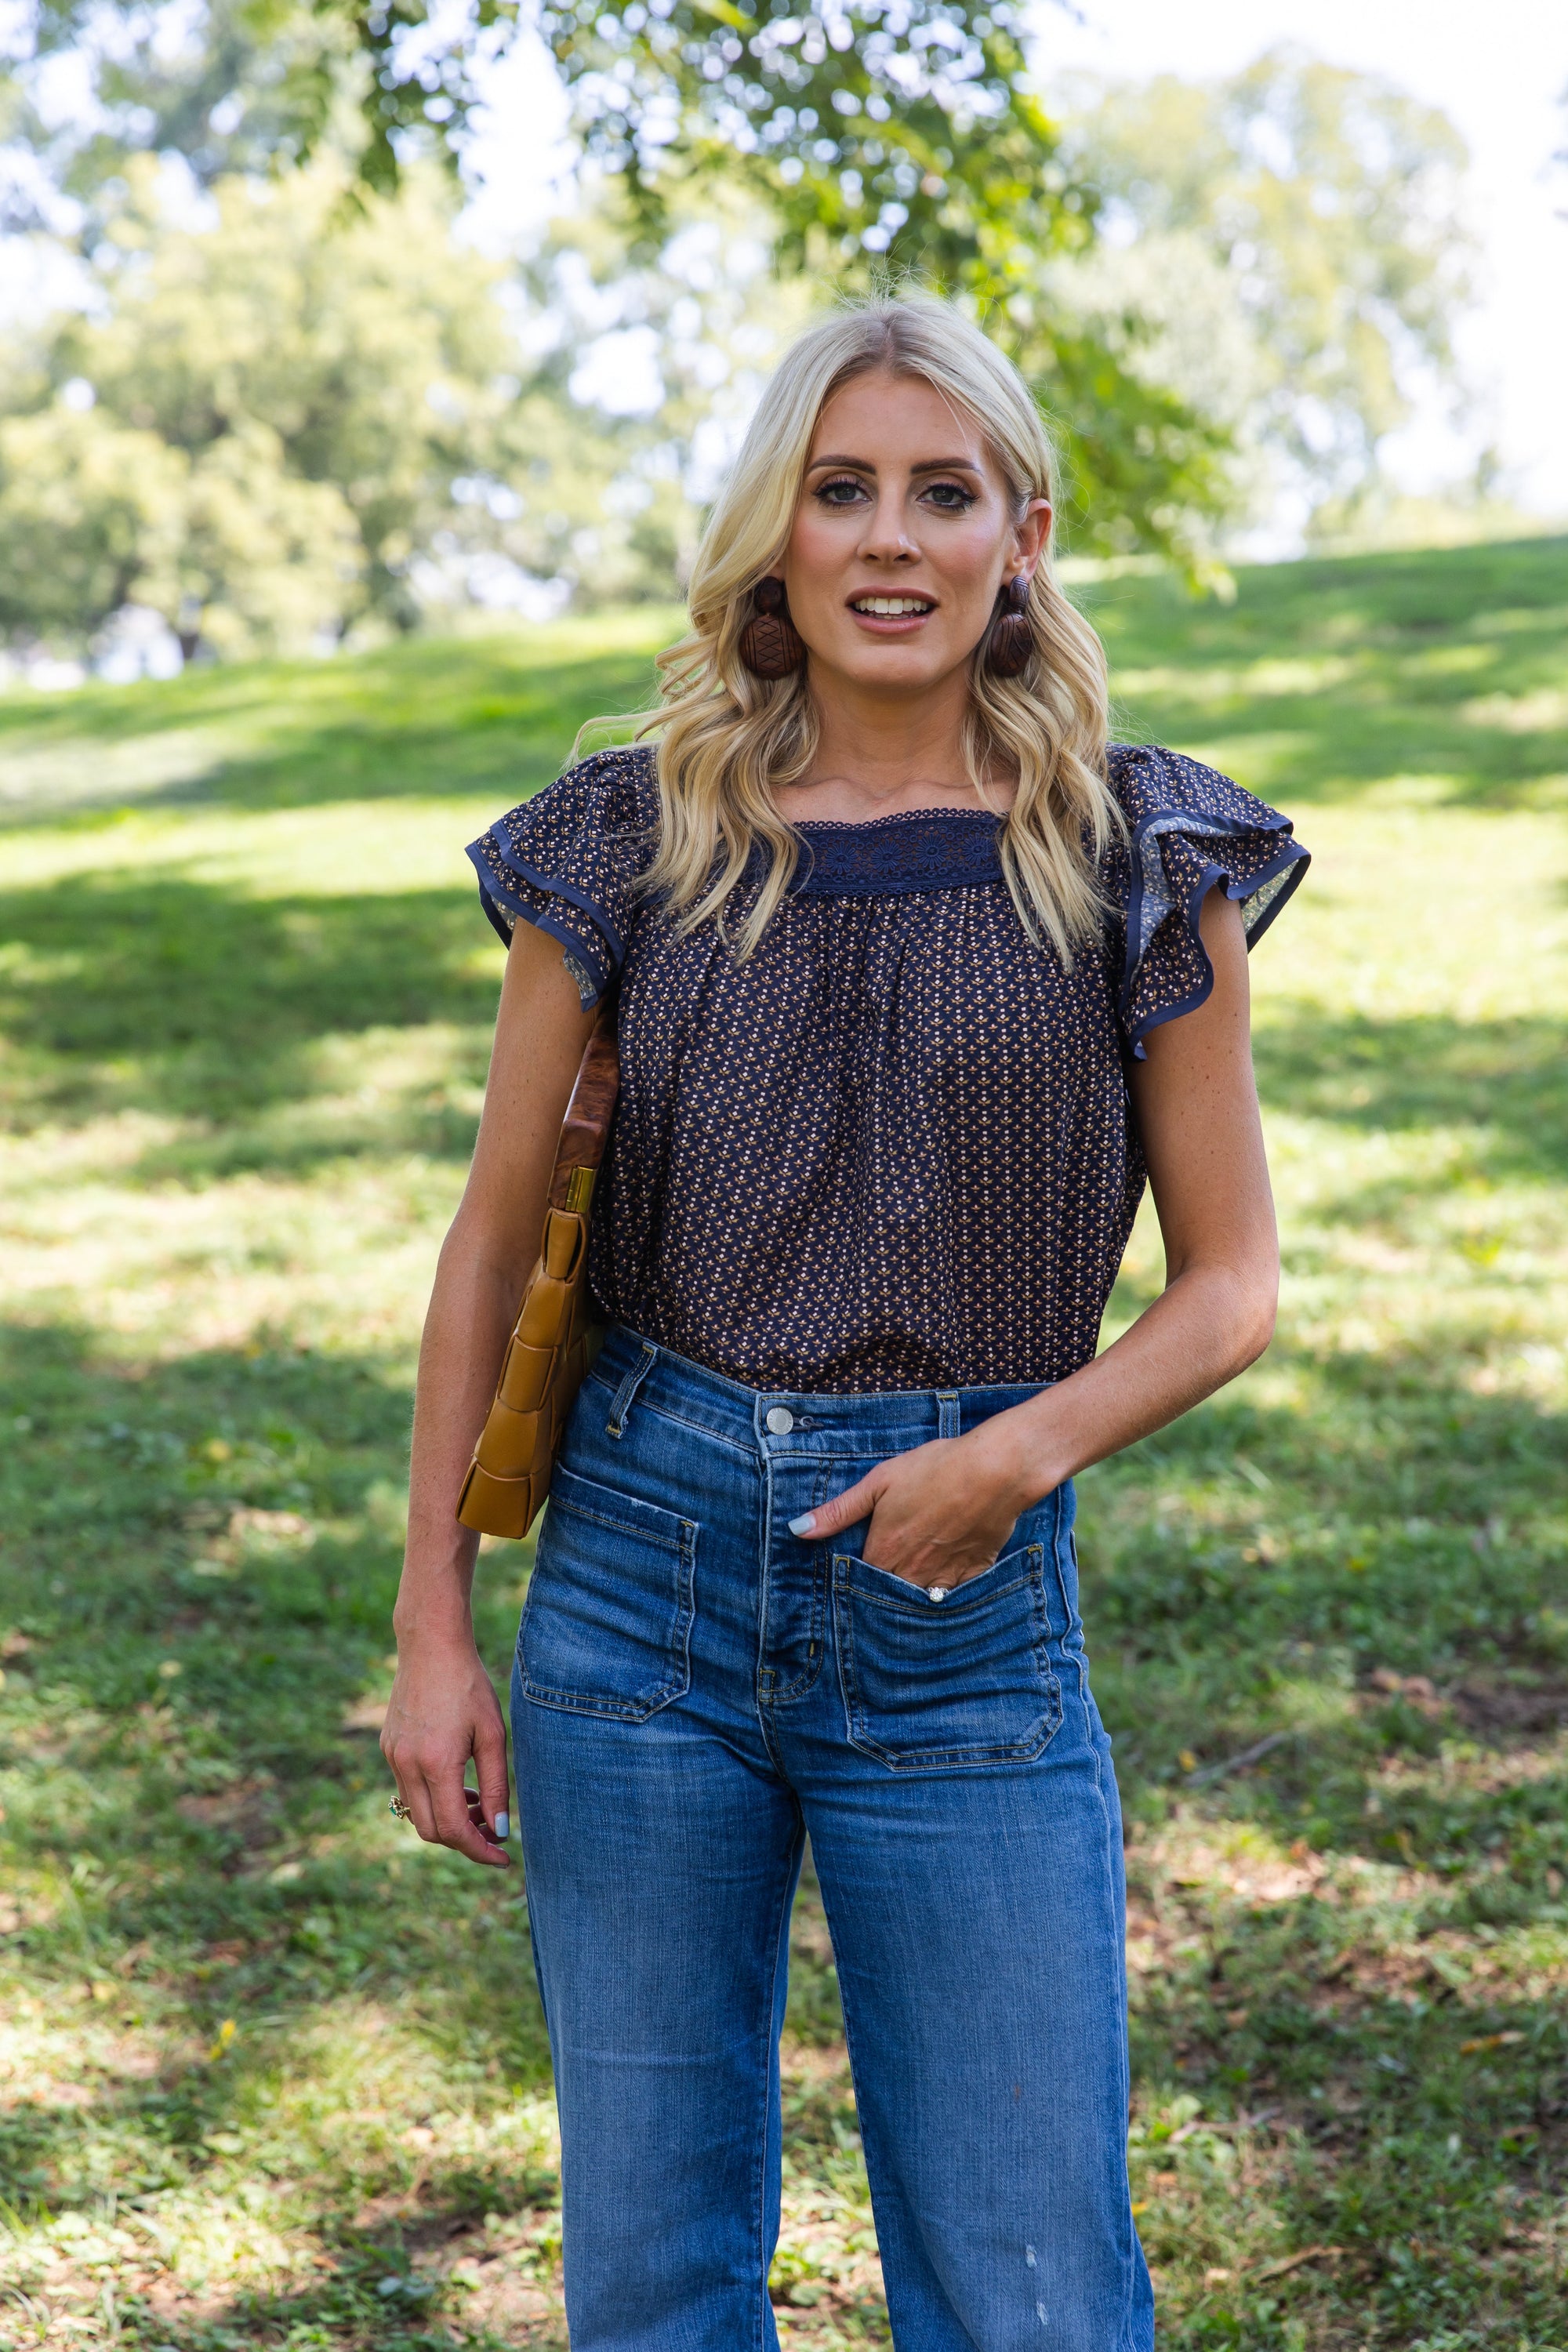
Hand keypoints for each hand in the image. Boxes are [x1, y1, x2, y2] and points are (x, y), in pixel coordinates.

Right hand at [381, 1630, 511, 1868]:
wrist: (430, 1646)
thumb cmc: (469, 1686)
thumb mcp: (493, 1734)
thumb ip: (497, 1785)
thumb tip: (499, 1831)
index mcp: (436, 1763)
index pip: (455, 1830)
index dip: (479, 1851)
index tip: (503, 1859)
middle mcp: (407, 1765)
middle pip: (431, 1831)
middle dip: (464, 1840)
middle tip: (493, 1831)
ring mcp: (393, 1757)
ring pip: (417, 1814)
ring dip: (447, 1819)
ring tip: (478, 1801)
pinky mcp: (388, 1748)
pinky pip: (408, 1790)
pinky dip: (433, 1799)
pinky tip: (457, 1781)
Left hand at [790, 1423, 1040, 1591]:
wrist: (995, 1471)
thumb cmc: (936, 1469)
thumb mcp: (880, 1481)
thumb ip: (839, 1511)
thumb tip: (797, 1530)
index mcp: (884, 1551)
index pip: (858, 1582)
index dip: (853, 1580)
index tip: (851, 1577)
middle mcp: (911, 1572)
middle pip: (887, 1598)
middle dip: (879, 1597)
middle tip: (876, 1591)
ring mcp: (943, 1577)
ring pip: (917, 1604)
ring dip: (909, 1600)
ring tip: (905, 1589)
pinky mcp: (972, 1574)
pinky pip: (952, 1599)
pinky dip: (944, 1597)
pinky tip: (940, 1586)